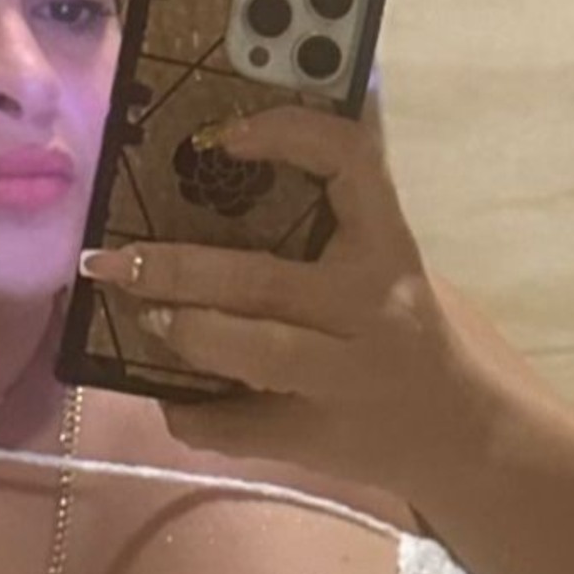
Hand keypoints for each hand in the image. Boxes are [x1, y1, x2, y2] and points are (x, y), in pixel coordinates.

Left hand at [79, 107, 487, 495]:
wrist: (461, 437)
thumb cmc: (408, 333)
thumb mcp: (387, 262)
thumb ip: (340, 208)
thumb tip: (255, 133)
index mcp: (387, 251)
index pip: (348, 163)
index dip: (283, 135)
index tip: (219, 136)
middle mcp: (368, 312)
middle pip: (260, 279)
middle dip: (172, 266)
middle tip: (112, 258)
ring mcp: (340, 381)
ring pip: (247, 353)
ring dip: (182, 330)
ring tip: (143, 317)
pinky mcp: (315, 440)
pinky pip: (233, 428)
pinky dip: (188, 413)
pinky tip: (169, 394)